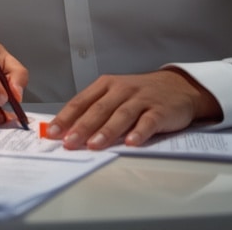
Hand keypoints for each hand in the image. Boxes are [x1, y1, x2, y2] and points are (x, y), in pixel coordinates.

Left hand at [45, 68, 221, 149]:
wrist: (178, 86)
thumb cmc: (139, 94)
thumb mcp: (114, 95)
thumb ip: (93, 111)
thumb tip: (67, 131)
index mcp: (105, 85)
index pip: (80, 102)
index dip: (66, 117)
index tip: (53, 132)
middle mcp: (121, 90)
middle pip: (98, 109)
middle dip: (82, 127)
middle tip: (69, 142)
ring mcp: (141, 99)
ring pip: (121, 115)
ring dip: (107, 131)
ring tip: (94, 145)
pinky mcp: (160, 110)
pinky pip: (148, 122)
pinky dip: (139, 132)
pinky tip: (131, 142)